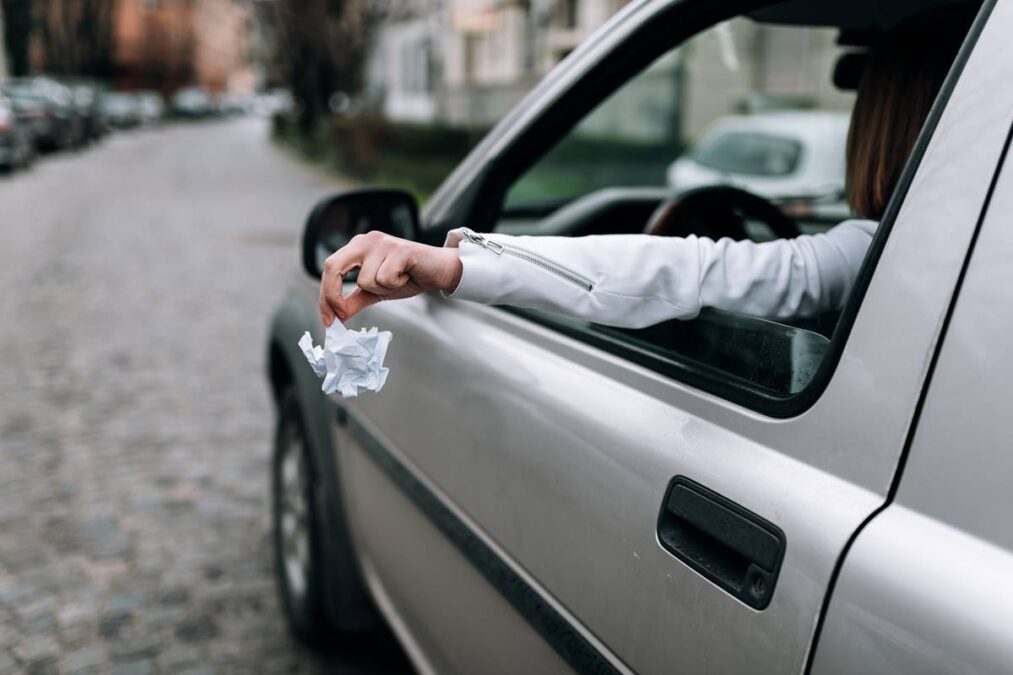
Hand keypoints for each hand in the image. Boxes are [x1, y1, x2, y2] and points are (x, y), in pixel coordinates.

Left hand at [319, 231, 462, 325]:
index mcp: (357, 248)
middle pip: (333, 266)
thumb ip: (354, 301)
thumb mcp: (376, 292)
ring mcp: (382, 243)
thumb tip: (336, 316)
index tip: (329, 319)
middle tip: (342, 314)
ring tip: (396, 280)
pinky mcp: (399, 249)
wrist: (439, 270)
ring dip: (381, 290)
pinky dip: (395, 285)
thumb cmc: (409, 276)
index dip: (325, 295)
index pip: (330, 269)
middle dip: (333, 294)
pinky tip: (405, 276)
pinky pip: (384, 278)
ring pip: (364, 280)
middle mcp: (366, 241)